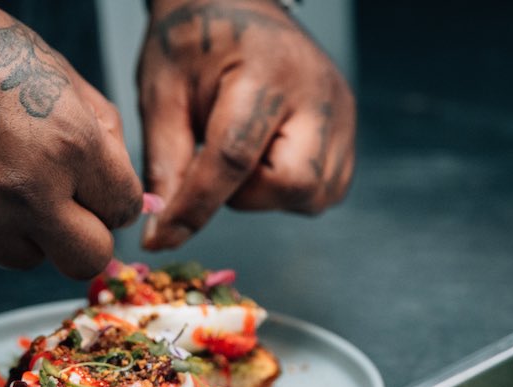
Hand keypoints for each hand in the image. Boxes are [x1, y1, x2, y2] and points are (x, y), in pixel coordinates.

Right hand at [0, 1, 141, 277]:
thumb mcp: (53, 70)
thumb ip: (104, 135)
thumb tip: (136, 198)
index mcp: (68, 143)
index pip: (122, 210)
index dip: (110, 199)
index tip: (93, 191)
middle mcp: (25, 192)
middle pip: (88, 261)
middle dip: (84, 239)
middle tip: (63, 212)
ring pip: (26, 260)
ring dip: (22, 231)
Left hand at [139, 0, 355, 248]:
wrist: (235, 5)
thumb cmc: (196, 42)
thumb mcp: (163, 94)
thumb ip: (165, 164)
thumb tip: (163, 229)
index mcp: (266, 72)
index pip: (234, 158)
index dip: (195, 206)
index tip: (163, 237)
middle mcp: (318, 94)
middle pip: (293, 184)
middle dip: (247, 195)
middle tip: (216, 166)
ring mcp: (342, 113)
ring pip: (314, 195)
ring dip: (268, 194)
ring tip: (241, 157)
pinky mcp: (349, 129)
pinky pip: (327, 189)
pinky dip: (291, 190)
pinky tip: (265, 159)